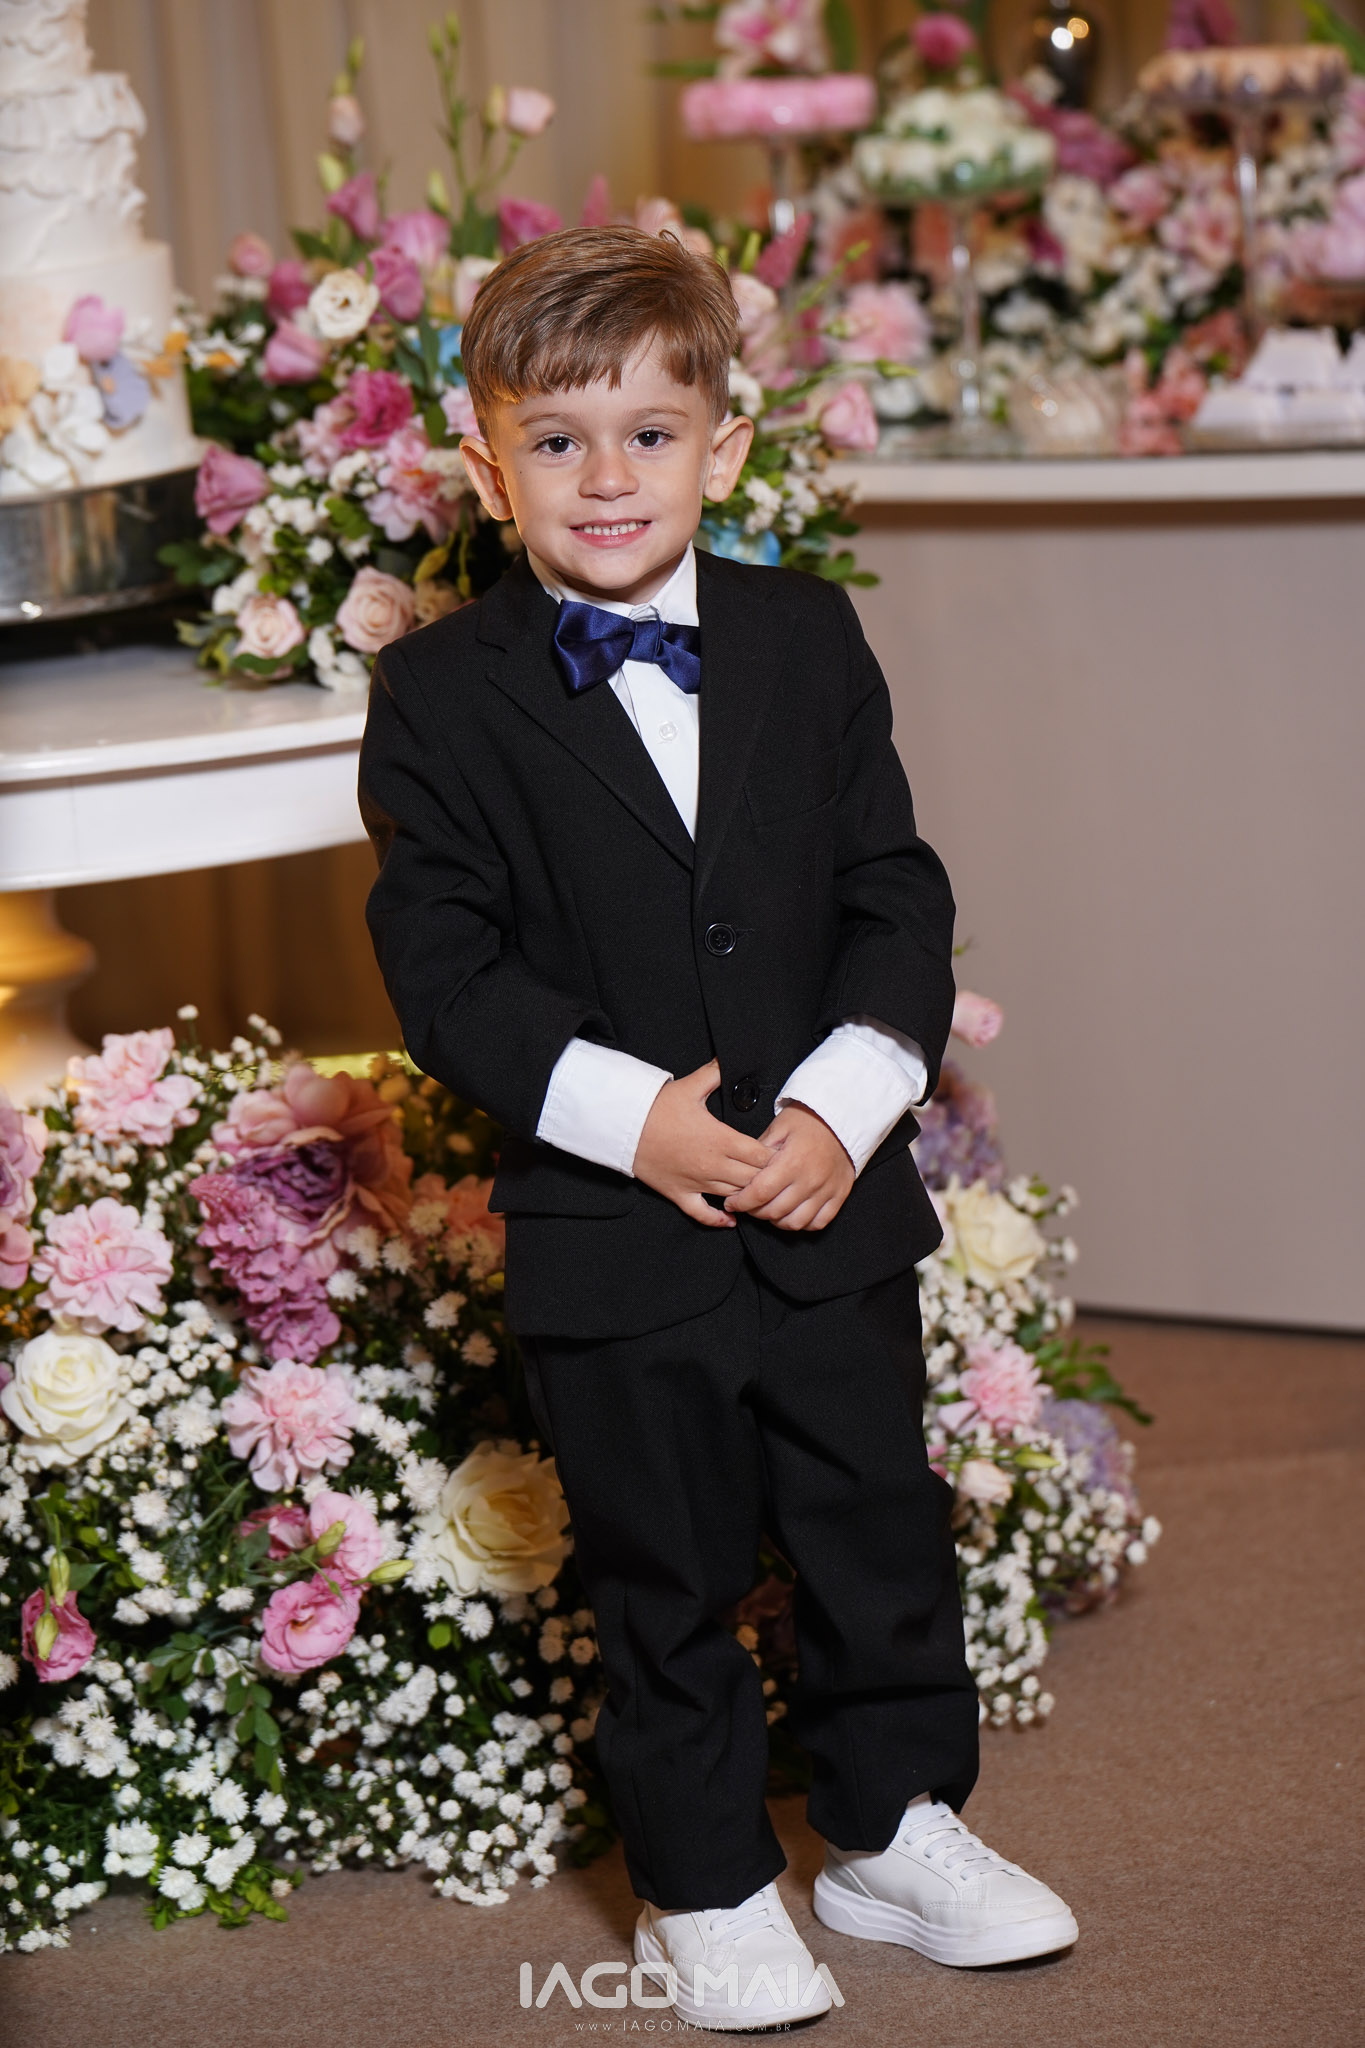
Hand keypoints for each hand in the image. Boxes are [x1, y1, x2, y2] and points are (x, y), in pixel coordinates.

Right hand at [633, 1059, 773, 1229]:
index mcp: (721, 1139)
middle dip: (766, 1177)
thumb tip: (732, 1057)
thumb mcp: (691, 1086)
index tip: (780, 1153)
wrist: (624, 1125)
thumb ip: (716, 1072)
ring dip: (748, 1195)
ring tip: (759, 1191)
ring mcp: (696, 1182)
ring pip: (734, 1197)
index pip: (762, 1156)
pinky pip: (703, 1214)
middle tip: (775, 1174)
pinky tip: (731, 1218)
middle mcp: (713, 1165)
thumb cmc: (658, 1106)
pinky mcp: (679, 1193)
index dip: (774, 1156)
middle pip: (753, 1179)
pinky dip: (719, 1219)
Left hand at [723, 1102, 853, 1231]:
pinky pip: (819, 1222)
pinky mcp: (839, 1195)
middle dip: (755, 1212)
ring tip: (769, 1210)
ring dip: (777, 1221)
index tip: (732, 1202)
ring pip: (796, 1222)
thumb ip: (759, 1151)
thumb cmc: (810, 1120)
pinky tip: (792, 1214)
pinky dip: (803, 1224)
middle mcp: (810, 1180)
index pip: (760, 1192)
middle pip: (775, 1211)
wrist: (843, 1118)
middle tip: (748, 1205)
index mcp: (792, 1161)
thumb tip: (742, 1171)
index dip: (741, 1202)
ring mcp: (826, 1190)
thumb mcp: (779, 1127)